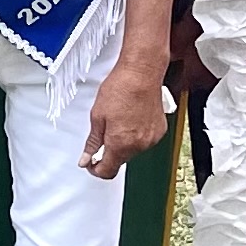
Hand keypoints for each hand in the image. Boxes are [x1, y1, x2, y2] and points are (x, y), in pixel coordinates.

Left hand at [83, 57, 170, 177]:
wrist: (142, 73)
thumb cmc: (121, 88)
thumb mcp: (97, 116)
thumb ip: (92, 142)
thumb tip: (86, 159)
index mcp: (120, 144)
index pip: (107, 171)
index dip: (95, 169)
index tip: (92, 162)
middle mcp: (138, 145)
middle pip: (120, 161)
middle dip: (110, 152)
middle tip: (104, 132)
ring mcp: (151, 139)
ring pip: (133, 150)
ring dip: (124, 142)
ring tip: (120, 120)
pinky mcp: (159, 131)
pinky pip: (144, 140)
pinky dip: (137, 135)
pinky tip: (132, 118)